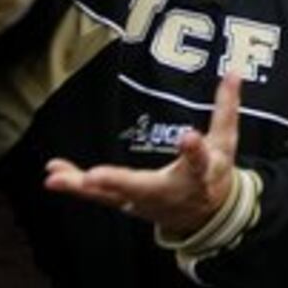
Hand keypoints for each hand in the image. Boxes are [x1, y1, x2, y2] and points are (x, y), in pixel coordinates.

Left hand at [45, 74, 240, 237]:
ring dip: (82, 186)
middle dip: (118, 181)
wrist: (206, 216)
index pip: (199, 160)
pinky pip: (98, 195)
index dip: (194, 150)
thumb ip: (226, 107)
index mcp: (199, 173)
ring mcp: (144, 201)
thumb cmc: (215, 173)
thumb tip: (234, 71)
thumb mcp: (227, 141)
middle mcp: (169, 191)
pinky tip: (53, 175)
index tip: (190, 137)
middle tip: (95, 175)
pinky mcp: (127, 203)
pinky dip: (75, 185)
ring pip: (111, 195)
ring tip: (55, 177)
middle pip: (143, 186)